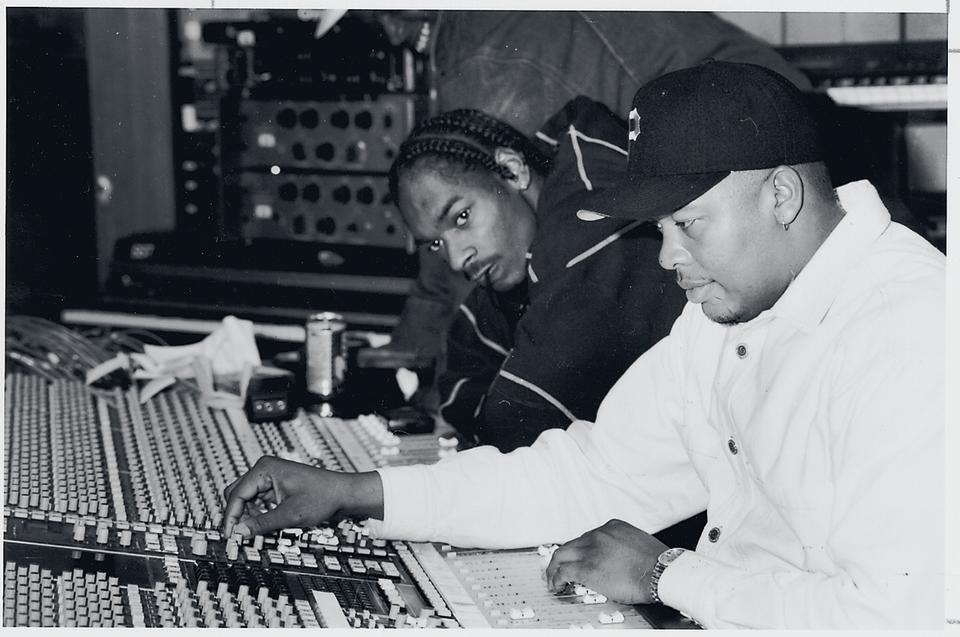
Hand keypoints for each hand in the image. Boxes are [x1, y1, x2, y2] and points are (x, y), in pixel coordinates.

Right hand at [221, 456, 382, 537]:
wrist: (342, 493)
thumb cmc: (323, 497)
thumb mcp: (290, 515)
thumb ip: (262, 524)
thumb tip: (238, 533)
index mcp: (265, 469)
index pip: (236, 495)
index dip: (230, 517)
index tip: (228, 536)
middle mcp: (264, 470)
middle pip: (236, 495)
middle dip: (236, 516)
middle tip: (237, 538)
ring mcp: (269, 477)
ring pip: (245, 500)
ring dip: (247, 517)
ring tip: (254, 534)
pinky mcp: (274, 486)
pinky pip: (256, 502)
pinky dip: (256, 515)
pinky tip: (263, 526)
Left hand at [544, 519, 667, 603]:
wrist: (660, 572)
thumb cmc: (657, 563)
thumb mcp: (638, 543)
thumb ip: (623, 546)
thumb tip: (618, 559)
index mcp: (612, 527)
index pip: (588, 537)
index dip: (581, 551)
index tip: (580, 559)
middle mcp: (598, 535)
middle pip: (572, 544)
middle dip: (564, 558)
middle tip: (559, 569)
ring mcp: (591, 550)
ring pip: (562, 555)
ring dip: (554, 568)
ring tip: (553, 579)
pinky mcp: (586, 568)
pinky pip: (563, 571)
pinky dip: (556, 578)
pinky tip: (556, 585)